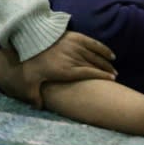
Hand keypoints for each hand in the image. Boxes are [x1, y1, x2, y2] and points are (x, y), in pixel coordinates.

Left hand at [0, 31, 116, 107]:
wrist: (28, 38)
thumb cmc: (29, 61)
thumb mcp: (28, 82)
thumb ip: (33, 97)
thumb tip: (38, 108)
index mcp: (66, 71)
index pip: (89, 74)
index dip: (102, 77)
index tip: (112, 80)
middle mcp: (74, 58)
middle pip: (95, 65)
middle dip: (107, 70)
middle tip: (115, 75)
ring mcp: (75, 46)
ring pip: (96, 55)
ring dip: (106, 61)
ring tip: (113, 67)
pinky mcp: (75, 36)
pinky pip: (93, 43)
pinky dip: (103, 48)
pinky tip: (110, 54)